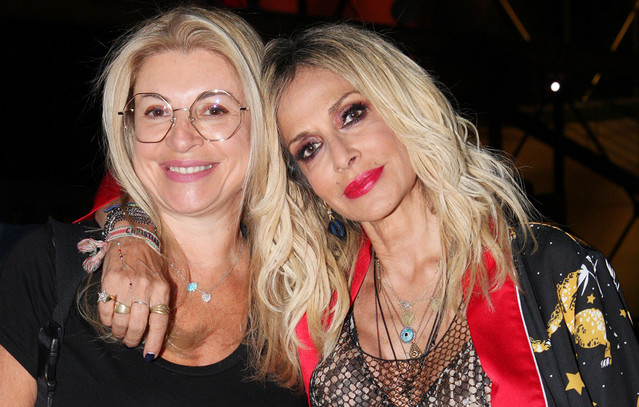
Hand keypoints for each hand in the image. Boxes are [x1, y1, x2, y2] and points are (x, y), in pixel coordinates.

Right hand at [98, 231, 169, 360]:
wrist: (133, 237)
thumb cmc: (149, 262)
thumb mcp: (162, 279)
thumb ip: (159, 301)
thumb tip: (154, 330)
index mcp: (161, 289)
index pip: (159, 322)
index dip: (153, 342)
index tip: (149, 356)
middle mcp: (144, 288)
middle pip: (138, 326)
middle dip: (132, 339)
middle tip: (130, 342)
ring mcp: (125, 285)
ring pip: (119, 322)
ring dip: (118, 332)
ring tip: (119, 332)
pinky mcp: (108, 283)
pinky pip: (105, 311)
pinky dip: (106, 320)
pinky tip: (110, 319)